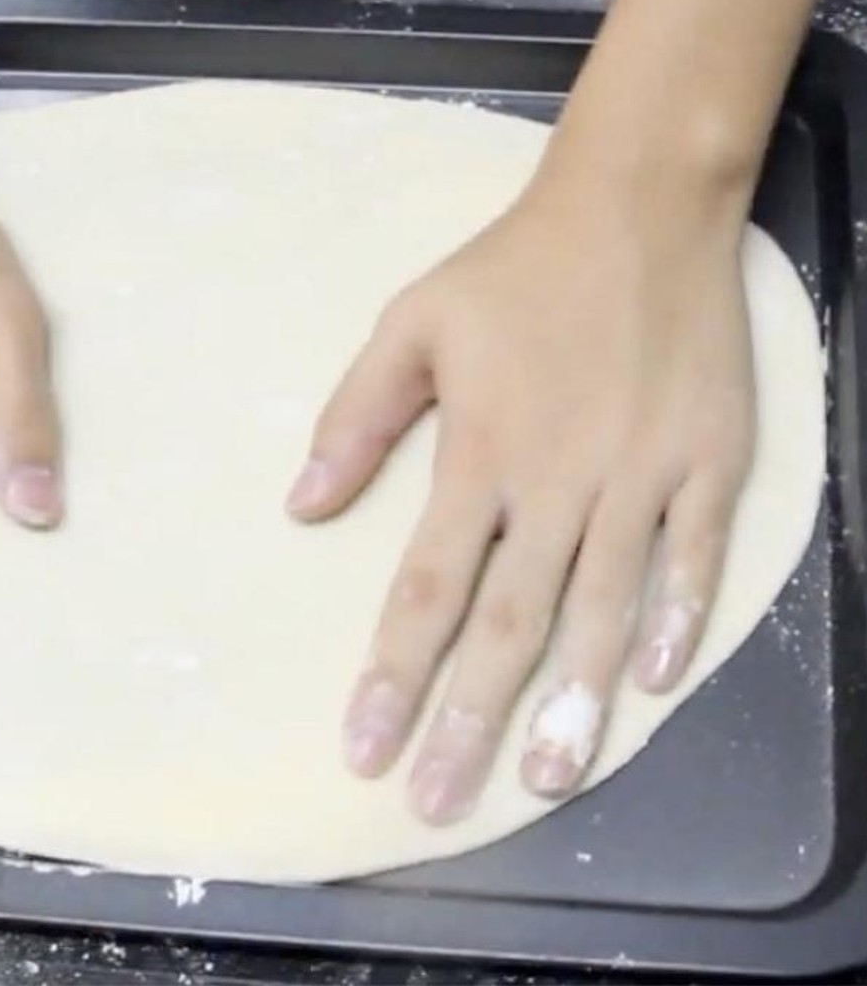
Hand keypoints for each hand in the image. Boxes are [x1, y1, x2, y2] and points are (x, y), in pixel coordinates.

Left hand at [288, 173, 754, 823]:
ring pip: (605, 608)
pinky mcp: (710, 458)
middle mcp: (561, 480)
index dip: (393, 676)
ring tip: (545, 779)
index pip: (426, 589)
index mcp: (480, 454)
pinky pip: (696, 555)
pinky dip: (677, 618)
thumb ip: (356, 418)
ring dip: (574, 701)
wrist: (638, 207)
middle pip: (509, 623)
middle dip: (469, 720)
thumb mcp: (410, 324)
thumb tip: (300, 507)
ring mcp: (644, 474)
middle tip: (439, 803)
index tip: (365, 748)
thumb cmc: (512, 270)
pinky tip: (652, 681)